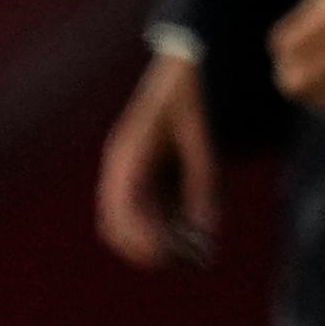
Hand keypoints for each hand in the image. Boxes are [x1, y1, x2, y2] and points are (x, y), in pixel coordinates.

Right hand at [97, 47, 216, 266]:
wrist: (188, 62)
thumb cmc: (196, 97)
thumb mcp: (205, 140)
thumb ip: (203, 185)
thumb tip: (205, 235)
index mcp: (130, 154)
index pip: (124, 210)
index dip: (144, 240)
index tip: (175, 259)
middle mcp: (122, 166)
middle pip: (119, 225)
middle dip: (152, 250)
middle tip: (196, 263)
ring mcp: (130, 170)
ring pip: (131, 224)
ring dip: (160, 244)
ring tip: (201, 256)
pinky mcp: (147, 173)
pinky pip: (149, 212)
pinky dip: (167, 230)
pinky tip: (199, 238)